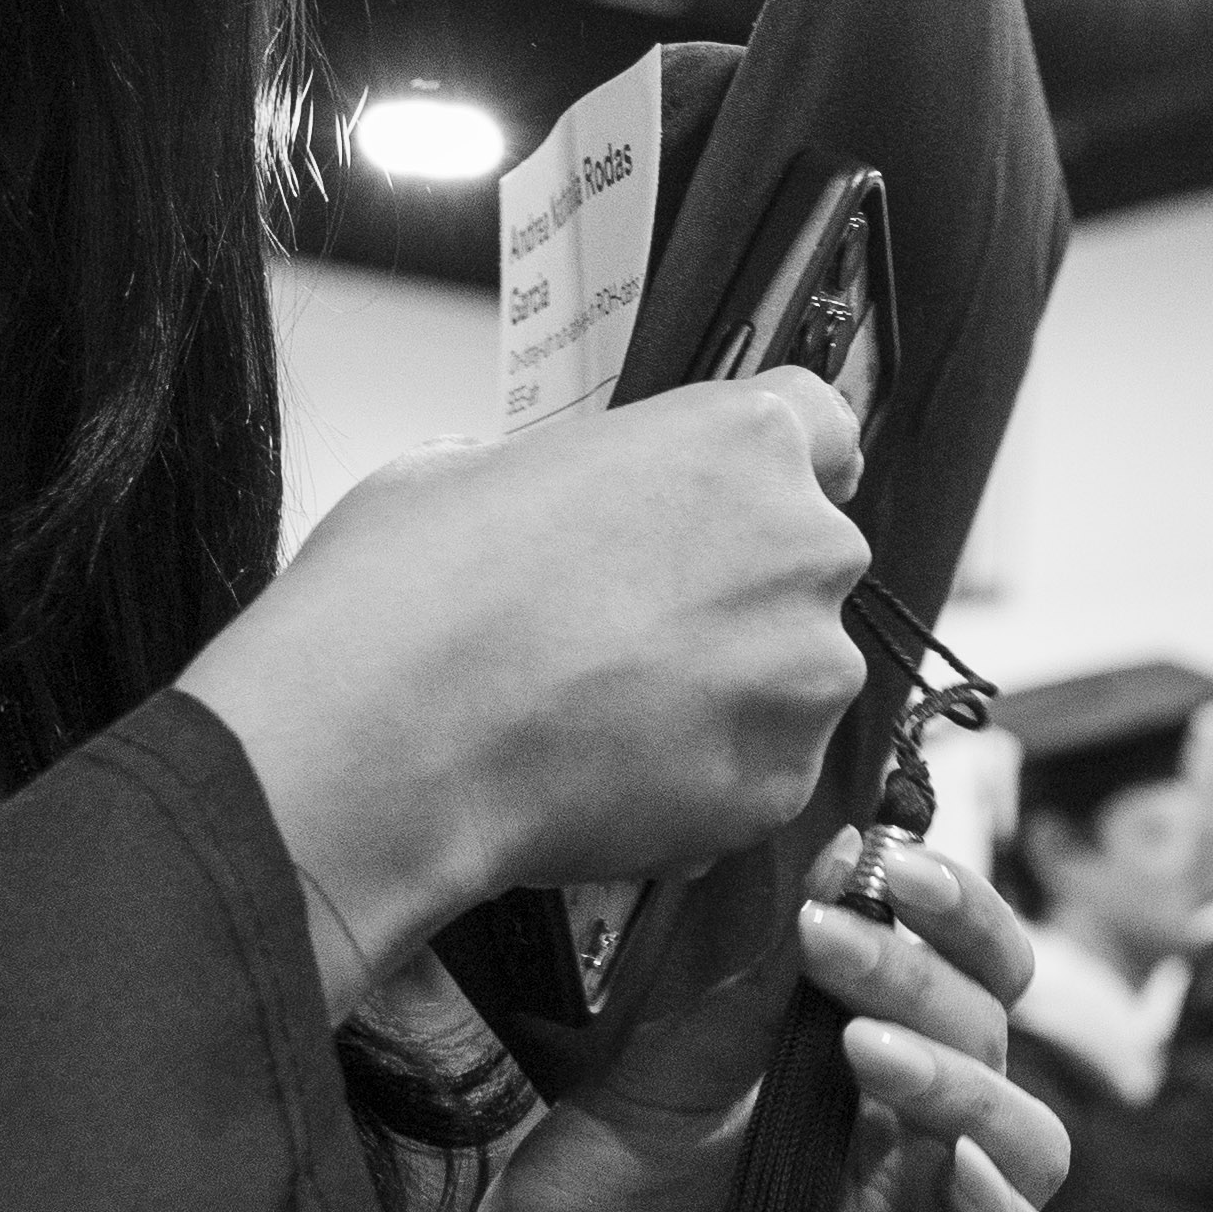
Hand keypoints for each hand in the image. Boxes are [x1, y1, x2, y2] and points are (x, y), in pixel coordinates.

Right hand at [173, 378, 871, 987]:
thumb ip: (574, 477)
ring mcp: (805, 671)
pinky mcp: (783, 780)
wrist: (389, 740)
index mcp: (741, 439)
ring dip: (729, 691)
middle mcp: (804, 545)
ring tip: (608, 715)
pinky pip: (763, 770)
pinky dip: (708, 777)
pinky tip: (613, 773)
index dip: (777, 473)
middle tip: (631, 631)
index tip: (752, 506)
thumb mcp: (476, 464)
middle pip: (803, 562)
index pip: (823, 431)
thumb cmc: (413, 591)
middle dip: (736, 594)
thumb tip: (565, 506)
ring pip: (792, 675)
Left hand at [473, 832, 1070, 1211]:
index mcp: (864, 1067)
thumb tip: (836, 859)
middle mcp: (912, 1142)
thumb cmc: (592, 1206)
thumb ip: (756, 993)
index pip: (966, 974)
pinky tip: (953, 1170)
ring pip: (1033, 1143)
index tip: (884, 861)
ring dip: (966, 1084)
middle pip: (996, 1041)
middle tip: (837, 940)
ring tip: (867, 1051)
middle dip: (927, 979)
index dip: (955, 913)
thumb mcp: (658, 1078)